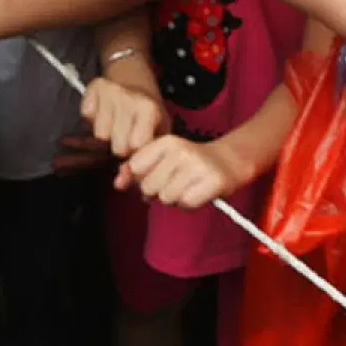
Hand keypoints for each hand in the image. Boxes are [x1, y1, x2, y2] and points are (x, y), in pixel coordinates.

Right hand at [82, 65, 168, 157]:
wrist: (135, 78)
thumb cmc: (149, 110)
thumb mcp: (160, 130)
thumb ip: (148, 154)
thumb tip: (125, 180)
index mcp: (148, 109)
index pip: (136, 147)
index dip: (137, 152)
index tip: (139, 146)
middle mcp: (128, 99)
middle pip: (116, 145)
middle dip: (121, 147)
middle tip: (127, 137)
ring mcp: (109, 92)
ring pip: (99, 134)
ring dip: (107, 134)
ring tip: (116, 125)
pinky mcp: (94, 87)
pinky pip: (86, 115)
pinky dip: (93, 118)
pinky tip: (105, 113)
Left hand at [121, 132, 251, 209]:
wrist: (228, 161)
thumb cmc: (189, 162)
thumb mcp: (163, 158)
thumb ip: (136, 168)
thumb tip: (117, 183)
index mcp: (166, 141)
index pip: (135, 167)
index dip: (141, 178)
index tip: (155, 175)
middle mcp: (181, 151)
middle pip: (148, 186)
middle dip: (158, 191)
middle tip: (174, 183)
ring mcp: (197, 166)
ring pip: (166, 198)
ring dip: (174, 199)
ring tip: (186, 187)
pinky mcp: (212, 182)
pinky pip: (186, 204)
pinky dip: (189, 204)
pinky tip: (196, 193)